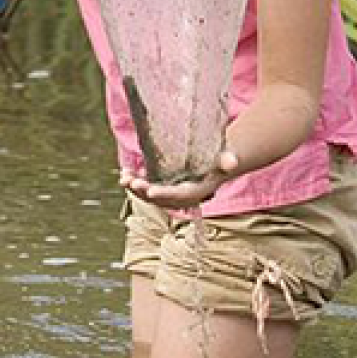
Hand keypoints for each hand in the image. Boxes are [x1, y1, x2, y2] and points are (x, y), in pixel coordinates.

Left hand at [119, 150, 239, 209]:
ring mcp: (170, 193)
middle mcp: (181, 197)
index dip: (164, 194)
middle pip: (160, 199)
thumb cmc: (220, 160)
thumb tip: (233, 162)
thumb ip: (228, 161)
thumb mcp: (225, 158)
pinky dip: (135, 182)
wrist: (215, 164)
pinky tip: (125, 172)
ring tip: (124, 177)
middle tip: (132, 182)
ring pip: (150, 195)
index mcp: (196, 192)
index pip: (179, 196)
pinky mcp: (163, 186)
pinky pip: (146, 187)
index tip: (150, 191)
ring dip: (136, 188)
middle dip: (144, 192)